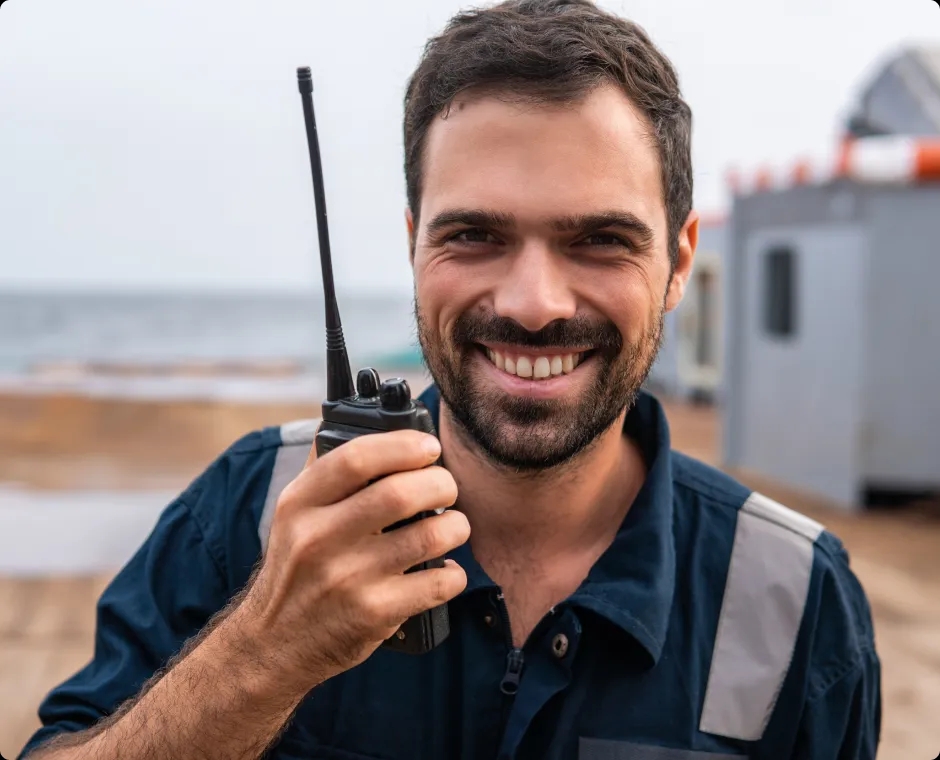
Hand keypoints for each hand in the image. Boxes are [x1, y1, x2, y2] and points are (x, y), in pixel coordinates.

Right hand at [241, 429, 468, 687]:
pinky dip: (453, 573)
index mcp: (300, 504)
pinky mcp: (373, 614)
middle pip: (402, 493)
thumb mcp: (293, 514)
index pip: (357, 458)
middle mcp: (319, 538)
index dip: (404, 445)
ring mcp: (347, 579)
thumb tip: (364, 421)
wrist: (273, 644)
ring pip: (430, 536)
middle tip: (446, 488)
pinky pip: (438, 583)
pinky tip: (445, 570)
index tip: (429, 447)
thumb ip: (326, 471)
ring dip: (457, 526)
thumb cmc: (296, 569)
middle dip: (441, 483)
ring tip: (454, 526)